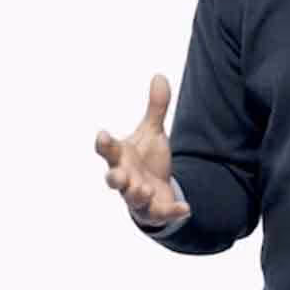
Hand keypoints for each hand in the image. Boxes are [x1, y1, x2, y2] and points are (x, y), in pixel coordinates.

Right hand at [95, 74, 190, 225]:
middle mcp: (125, 178)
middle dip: (115, 178)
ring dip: (137, 194)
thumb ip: (155, 109)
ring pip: (132, 199)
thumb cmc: (146, 159)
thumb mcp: (152, 133)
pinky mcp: (153, 210)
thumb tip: (160, 76)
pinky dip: (172, 211)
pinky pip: (160, 213)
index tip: (103, 134)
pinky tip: (186, 207)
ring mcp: (137, 196)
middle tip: (119, 175)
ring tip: (145, 188)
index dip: (104, 143)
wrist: (156, 190)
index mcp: (120, 158)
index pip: (107, 150)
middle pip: (113, 180)